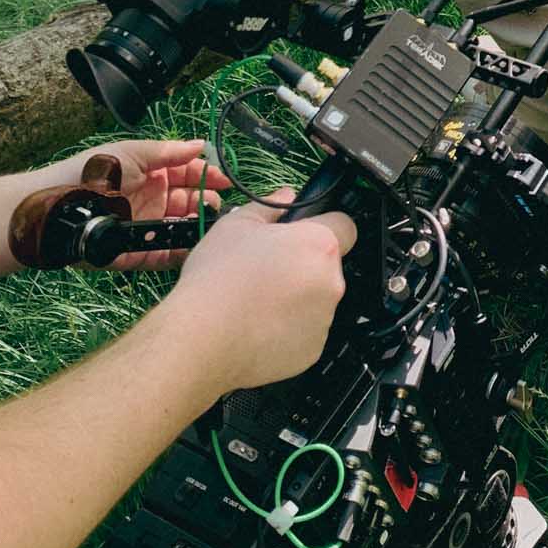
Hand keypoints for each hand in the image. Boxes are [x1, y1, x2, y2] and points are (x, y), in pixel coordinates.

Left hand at [32, 140, 231, 273]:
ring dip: (198, 226)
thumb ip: (169, 151)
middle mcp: (151, 200)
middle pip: (188, 202)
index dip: (207, 176)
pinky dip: (183, 252)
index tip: (225, 181)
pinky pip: (165, 256)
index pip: (187, 174)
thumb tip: (200, 144)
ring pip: (181, 229)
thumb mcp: (132, 152)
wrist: (59, 208)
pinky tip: (197, 246)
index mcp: (150, 174)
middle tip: (217, 206)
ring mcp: (145, 228)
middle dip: (206, 202)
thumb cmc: (92, 173)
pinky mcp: (137, 254)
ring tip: (211, 225)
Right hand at [174, 190, 356, 391]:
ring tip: (257, 301)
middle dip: (303, 265)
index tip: (302, 234)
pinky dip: (289, 329)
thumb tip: (286, 195)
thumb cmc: (219, 278)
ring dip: (297, 298)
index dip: (324, 226)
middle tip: (267, 269)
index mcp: (319, 246)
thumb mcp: (237, 224)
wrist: (201, 340)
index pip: (345, 226)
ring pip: (316, 300)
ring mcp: (323, 321)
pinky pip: (306, 332)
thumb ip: (269, 206)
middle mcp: (331, 283)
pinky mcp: (312, 351)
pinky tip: (258, 327)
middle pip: (326, 266)